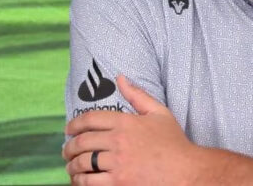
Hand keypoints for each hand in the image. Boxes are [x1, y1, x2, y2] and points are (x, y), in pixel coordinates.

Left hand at [62, 75, 198, 184]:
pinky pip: (89, 182)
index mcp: (126, 122)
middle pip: (82, 142)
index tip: (68, 129)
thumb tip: (120, 77)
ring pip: (82, 163)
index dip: (74, 124)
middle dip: (69, 147)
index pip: (90, 119)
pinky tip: (80, 180)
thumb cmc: (174, 143)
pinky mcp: (118, 183)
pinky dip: (80, 181)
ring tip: (71, 167)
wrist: (186, 172)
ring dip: (72, 166)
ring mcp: (117, 164)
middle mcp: (118, 141)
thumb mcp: (159, 113)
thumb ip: (138, 95)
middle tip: (66, 151)